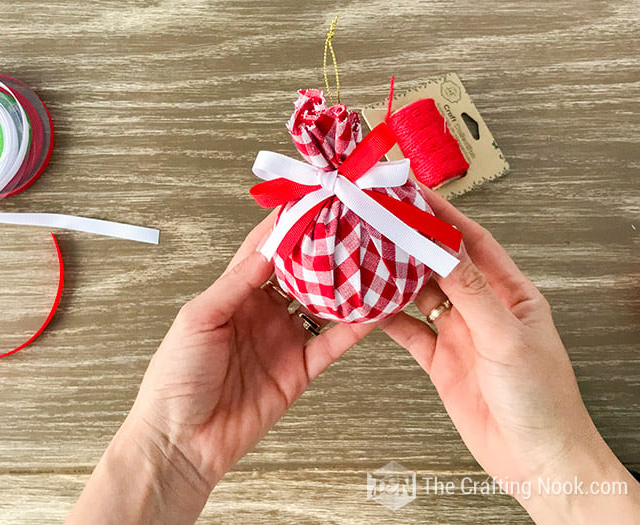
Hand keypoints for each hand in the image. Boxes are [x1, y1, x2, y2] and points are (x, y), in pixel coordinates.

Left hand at [132, 211, 373, 486]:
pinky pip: (333, 343)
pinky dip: (357, 326)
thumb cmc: (176, 377)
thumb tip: (269, 247)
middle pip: (300, 273)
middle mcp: (262, 312)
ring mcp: (284, 339)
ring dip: (345, 283)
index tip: (311, 203)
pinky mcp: (300, 369)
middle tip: (351, 224)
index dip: (286, 227)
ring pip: (322, 304)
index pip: (264, 251)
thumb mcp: (199, 319)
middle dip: (323, 248)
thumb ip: (237, 283)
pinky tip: (377, 307)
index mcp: (234, 295)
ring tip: (372, 256)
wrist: (183, 440)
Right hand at [380, 187, 639, 522]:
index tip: (415, 194)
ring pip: (419, 295)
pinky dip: (386, 318)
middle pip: (440, 264)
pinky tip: (368, 305)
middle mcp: (481, 309)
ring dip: (395, 277)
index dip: (444, 216)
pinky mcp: (439, 360)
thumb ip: (472, 293)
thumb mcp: (506, 337)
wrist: (536, 460)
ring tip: (367, 253)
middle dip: (412, 241)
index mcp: (509, 294)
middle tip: (380, 219)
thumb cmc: (543, 399)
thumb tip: (444, 250)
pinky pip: (407, 331)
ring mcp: (458, 334)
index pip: (473, 243)